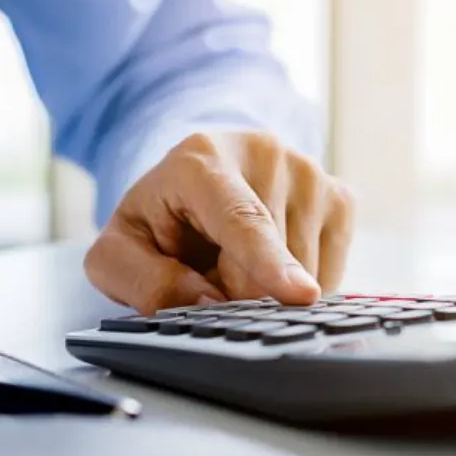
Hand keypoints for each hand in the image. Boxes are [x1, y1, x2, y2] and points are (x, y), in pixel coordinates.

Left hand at [85, 131, 353, 313]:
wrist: (190, 185)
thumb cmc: (153, 224)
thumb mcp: (116, 255)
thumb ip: (145, 282)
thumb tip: (207, 303)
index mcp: (200, 160)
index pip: (241, 219)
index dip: (269, 261)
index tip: (299, 294)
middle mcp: (263, 152)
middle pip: (270, 257)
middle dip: (238, 291)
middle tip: (205, 274)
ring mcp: (307, 170)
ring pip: (306, 268)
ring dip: (267, 289)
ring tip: (233, 262)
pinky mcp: (339, 195)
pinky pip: (332, 269)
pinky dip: (300, 284)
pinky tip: (270, 264)